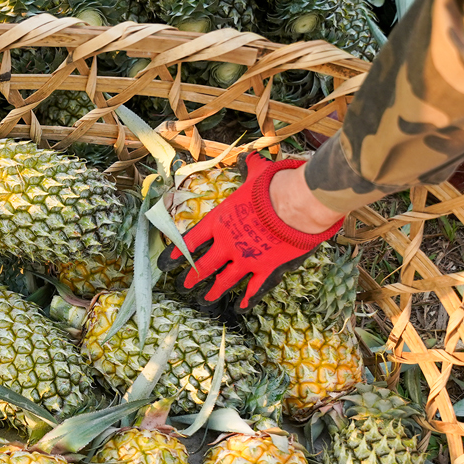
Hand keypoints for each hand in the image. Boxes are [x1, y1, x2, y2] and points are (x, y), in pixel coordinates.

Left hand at [158, 152, 343, 312]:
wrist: (296, 205)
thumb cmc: (273, 186)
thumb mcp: (257, 172)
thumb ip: (249, 167)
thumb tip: (249, 157)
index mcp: (219, 221)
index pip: (192, 239)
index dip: (179, 251)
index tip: (168, 262)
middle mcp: (227, 244)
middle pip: (204, 265)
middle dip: (193, 276)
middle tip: (184, 285)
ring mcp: (245, 258)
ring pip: (224, 280)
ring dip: (214, 290)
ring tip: (205, 299)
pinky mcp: (265, 267)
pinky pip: (254, 287)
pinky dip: (248, 298)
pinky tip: (242, 306)